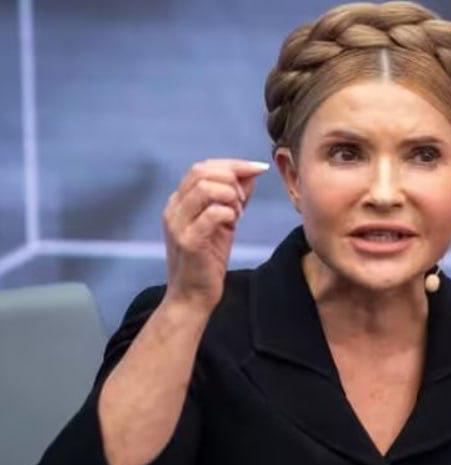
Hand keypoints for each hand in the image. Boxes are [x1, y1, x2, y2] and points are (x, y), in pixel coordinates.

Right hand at [162, 158, 268, 312]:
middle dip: (232, 178)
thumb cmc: (207, 261)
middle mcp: (173, 209)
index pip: (202, 167)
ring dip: (231, 196)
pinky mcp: (188, 241)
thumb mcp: (224, 223)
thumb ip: (234, 198)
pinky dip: (229, 213)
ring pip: (206, 188)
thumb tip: (250, 173)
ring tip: (237, 214)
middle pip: (201, 172)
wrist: (193, 297)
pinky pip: (212, 213)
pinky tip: (232, 224)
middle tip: (244, 200)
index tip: (258, 168)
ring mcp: (177, 224)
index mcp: (179, 202)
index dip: (233, 164)